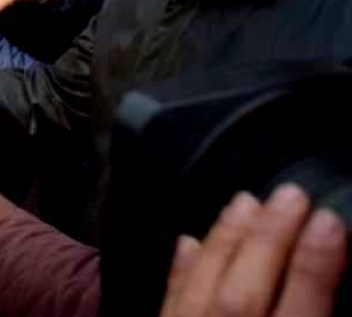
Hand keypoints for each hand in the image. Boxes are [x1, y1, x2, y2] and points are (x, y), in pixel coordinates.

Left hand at [159, 184, 345, 316]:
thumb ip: (314, 312)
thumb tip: (331, 290)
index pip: (300, 310)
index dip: (314, 265)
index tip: (327, 221)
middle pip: (240, 294)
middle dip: (267, 239)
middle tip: (291, 195)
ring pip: (200, 290)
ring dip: (223, 241)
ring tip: (245, 202)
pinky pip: (168, 306)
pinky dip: (180, 272)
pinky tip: (188, 243)